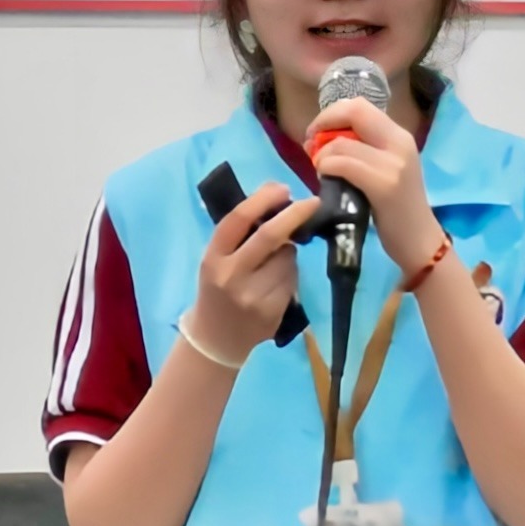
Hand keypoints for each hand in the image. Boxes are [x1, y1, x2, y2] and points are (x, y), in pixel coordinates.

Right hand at [183, 180, 319, 365]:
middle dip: (294, 215)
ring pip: (288, 258)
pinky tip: (277, 283)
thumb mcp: (215, 261)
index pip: (237, 220)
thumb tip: (276, 205)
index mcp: (213, 258)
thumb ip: (239, 237)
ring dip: (290, 253)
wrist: (216, 337)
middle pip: (270, 236)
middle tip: (312, 202)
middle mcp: (231, 275)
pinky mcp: (272, 309)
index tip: (282, 188)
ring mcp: (253, 294)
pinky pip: (293, 279)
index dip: (263, 200)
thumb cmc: (216, 290)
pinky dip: (291, 274)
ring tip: (275, 264)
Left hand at [307, 90, 432, 241]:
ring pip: (341, 144)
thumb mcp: (384, 168)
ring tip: (322, 172)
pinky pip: (342, 164)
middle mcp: (399, 142)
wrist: (419, 240)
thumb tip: (325, 134)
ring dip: (322, 157)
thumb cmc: (394, 207)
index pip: (359, 105)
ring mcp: (393, 163)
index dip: (331, 114)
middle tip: (311, 146)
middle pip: (353, 112)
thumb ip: (362, 148)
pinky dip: (326, 169)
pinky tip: (326, 181)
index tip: (316, 133)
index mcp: (399, 136)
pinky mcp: (384, 185)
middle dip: (322, 124)